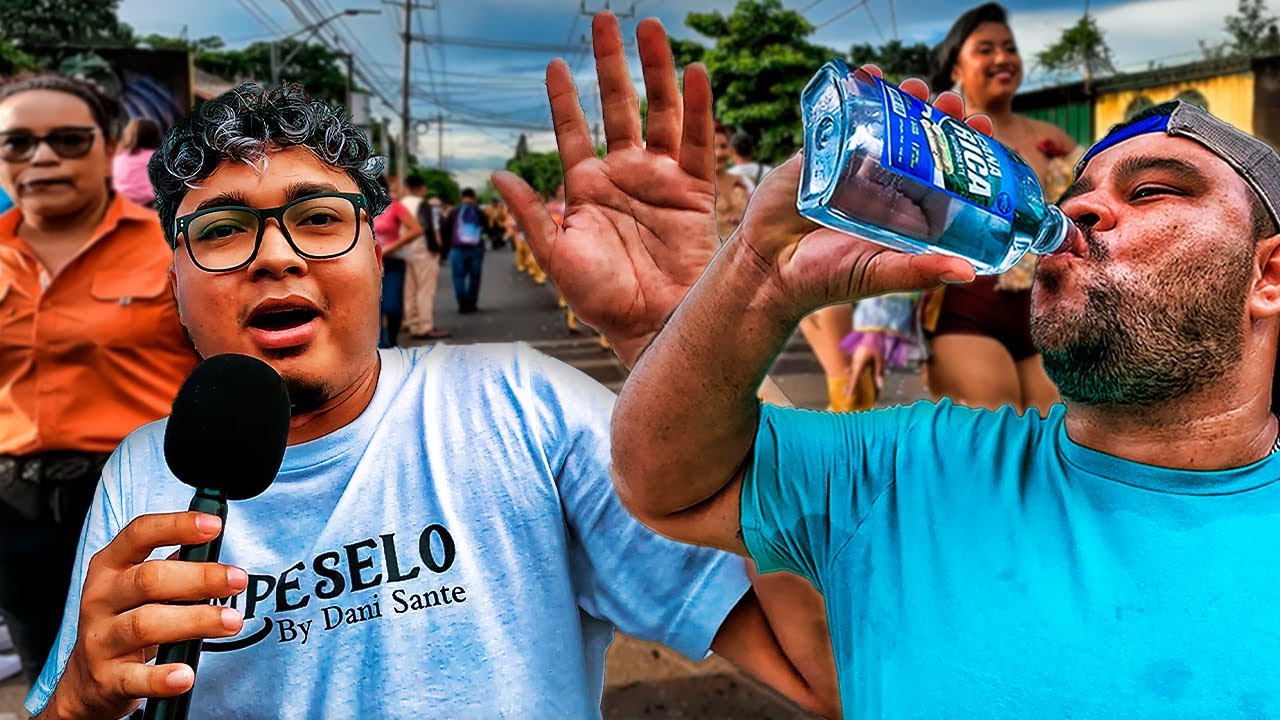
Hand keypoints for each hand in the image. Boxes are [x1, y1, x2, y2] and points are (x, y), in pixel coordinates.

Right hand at [48, 513, 246, 719]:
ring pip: (146, 625)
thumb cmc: (126, 620)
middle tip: (237, 579)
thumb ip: (174, 565)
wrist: (89, 680)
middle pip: (149, 580)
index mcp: (110, 568)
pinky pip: (136, 677)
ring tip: (231, 621)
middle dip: (200, 578)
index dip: (176, 526)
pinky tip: (186, 674)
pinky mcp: (107, 678)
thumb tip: (216, 544)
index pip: (139, 535)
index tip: (214, 526)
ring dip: (196, 621)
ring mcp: (100, 639)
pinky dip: (162, 677)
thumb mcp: (138, 586)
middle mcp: (100, 599)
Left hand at [492, 12, 718, 366]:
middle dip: (612, 65)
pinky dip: (697, 108)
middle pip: (619, 107)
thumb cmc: (604, 300)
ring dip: (656, 71)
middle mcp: (624, 176)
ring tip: (651, 30)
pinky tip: (694, 73)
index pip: (573, 131)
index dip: (564, 100)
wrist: (654, 326)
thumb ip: (533, 215)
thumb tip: (498, 176)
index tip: (555, 65)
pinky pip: (698, 142)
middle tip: (607, 20)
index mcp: (587, 189)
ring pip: (660, 113)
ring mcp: (661, 180)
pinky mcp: (695, 191)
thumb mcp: (557, 257)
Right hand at [733, 72, 991, 314]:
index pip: (947, 172)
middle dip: (937, 116)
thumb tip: (968, 274)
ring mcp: (851, 165)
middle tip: (949, 101)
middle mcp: (884, 185)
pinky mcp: (820, 153)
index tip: (981, 126)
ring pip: (884, 124)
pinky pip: (840, 118)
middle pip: (920, 141)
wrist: (768, 269)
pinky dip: (854, 92)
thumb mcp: (879, 274)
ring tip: (914, 86)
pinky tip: (869, 73)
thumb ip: (918, 272)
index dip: (966, 147)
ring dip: (902, 100)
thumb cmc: (826, 279)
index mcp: (907, 211)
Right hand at [848, 333, 886, 397]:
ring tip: (846, 386)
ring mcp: (855, 358)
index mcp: (859, 364)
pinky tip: (848, 372)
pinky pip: (854, 366)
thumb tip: (880, 386)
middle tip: (845, 393)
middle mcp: (855, 362)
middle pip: (851, 376)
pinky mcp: (856, 356)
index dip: (851, 388)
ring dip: (851, 378)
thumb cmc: (876, 346)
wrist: (872, 332)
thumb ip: (879, 373)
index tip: (848, 395)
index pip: (854, 378)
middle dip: (849, 385)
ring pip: (852, 371)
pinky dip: (853, 371)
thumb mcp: (880, 361)